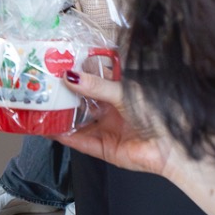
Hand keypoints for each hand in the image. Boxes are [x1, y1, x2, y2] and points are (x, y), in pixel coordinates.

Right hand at [51, 63, 177, 179]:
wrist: (174, 146)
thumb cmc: (158, 113)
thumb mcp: (124, 91)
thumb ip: (97, 85)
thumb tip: (71, 76)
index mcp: (119, 90)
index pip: (93, 79)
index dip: (76, 72)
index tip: (56, 65)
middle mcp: (111, 109)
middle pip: (82, 102)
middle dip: (64, 96)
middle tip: (43, 88)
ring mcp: (107, 129)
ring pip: (78, 122)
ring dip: (61, 117)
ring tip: (40, 109)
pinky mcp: (105, 149)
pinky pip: (81, 142)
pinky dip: (66, 137)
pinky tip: (51, 130)